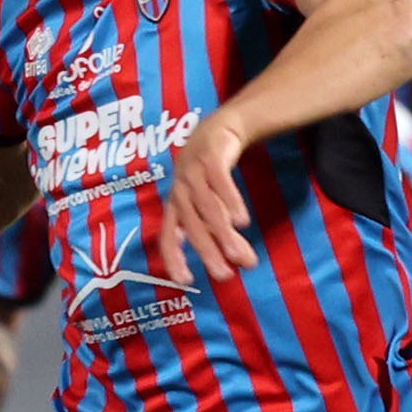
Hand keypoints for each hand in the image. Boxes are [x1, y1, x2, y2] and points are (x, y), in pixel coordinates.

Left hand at [159, 111, 261, 285]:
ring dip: (222, 233)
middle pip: (192, 226)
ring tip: (239, 255)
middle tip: (224, 275)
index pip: (168, 237)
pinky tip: (243, 221)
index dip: (174, 259)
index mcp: (175, 206)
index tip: (185, 281)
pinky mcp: (210, 158)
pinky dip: (230, 202)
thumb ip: (222, 232)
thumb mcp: (212, 205)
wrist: (218, 130)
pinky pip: (219, 182)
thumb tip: (243, 263)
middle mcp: (180, 191)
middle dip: (208, 252)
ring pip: (206, 208)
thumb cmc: (211, 176)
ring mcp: (193, 173)